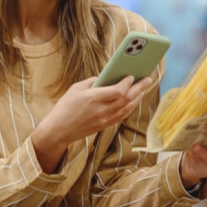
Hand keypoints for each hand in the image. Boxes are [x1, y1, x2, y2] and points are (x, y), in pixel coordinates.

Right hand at [31, 75, 154, 171]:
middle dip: (139, 88)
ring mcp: (104, 119)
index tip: (132, 75)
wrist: (59, 130)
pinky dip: (130, 107)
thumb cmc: (64, 107)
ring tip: (143, 88)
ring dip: (138, 98)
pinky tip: (134, 100)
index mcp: (93, 98)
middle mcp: (101, 110)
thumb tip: (106, 77)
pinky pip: (122, 116)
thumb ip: (92, 81)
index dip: (127, 83)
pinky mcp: (104, 125)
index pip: (118, 91)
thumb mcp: (75, 89)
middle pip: (127, 99)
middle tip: (148, 79)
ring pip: (127, 108)